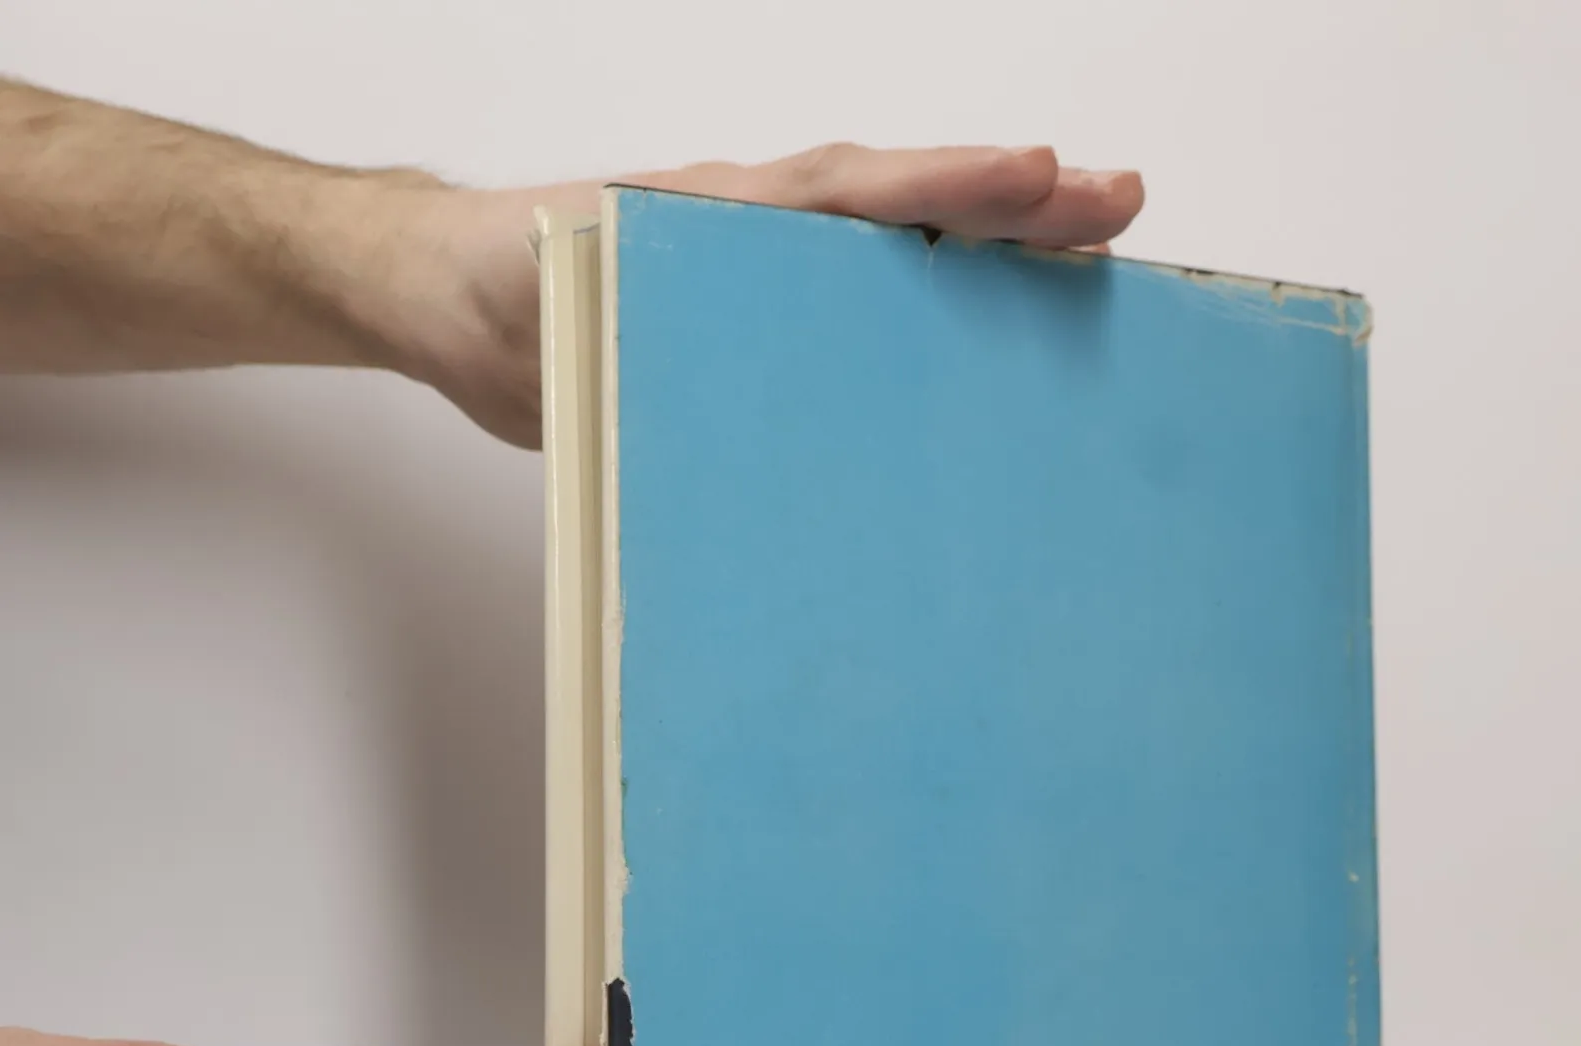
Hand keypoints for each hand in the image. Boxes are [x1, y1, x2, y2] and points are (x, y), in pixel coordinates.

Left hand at [391, 143, 1146, 446]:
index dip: (940, 187)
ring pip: (911, 250)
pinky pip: (880, 307)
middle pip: (911, 205)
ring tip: (1101, 252)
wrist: (460, 304)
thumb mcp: (539, 287)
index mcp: (721, 215)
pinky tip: (1010, 331)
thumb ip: (604, 288)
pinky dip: (952, 301)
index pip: (846, 192)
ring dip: (1004, 250)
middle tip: (1120, 204)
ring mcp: (782, 274)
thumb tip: (685, 317)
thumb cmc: (500, 287)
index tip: (1031, 179)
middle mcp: (768, 232)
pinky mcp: (781, 325)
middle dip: (1017, 202)